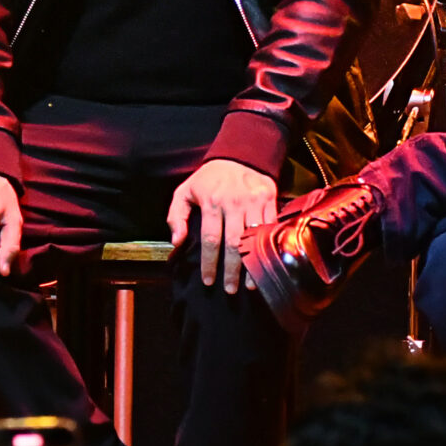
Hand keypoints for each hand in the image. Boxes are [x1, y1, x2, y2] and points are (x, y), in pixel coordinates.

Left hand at [168, 158, 279, 292]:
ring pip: (254, 239)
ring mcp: (254, 201)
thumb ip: (176, 216)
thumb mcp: (185, 191)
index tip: (209, 281)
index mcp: (212, 202)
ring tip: (249, 286)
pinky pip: (270, 228)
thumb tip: (176, 241)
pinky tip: (266, 264)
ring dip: (252, 264)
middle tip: (229, 290)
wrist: (240, 154)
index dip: (209, 263)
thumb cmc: (209, 178)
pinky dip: (268, 248)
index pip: (210, 239)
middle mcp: (233, 203)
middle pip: (233, 243)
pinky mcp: (269, 200)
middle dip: (231, 270)